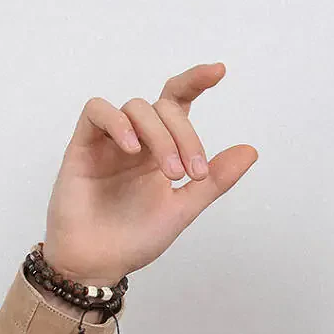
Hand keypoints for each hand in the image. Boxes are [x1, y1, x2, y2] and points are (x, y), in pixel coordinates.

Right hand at [41, 60, 257, 283]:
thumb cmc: (135, 237)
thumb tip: (250, 151)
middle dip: (184, 135)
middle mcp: (138, 139)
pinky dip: (118, 122)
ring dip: (159, 136)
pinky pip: (97, 110)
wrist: (98, 262)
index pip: (178, 103)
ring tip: (170, 175)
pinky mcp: (83, 144)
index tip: (220, 72)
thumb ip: (214, 180)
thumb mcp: (184, 208)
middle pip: (164, 107)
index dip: (196, 81)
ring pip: (136, 107)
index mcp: (161, 149)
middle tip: (191, 174)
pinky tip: (132, 149)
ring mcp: (110, 140)